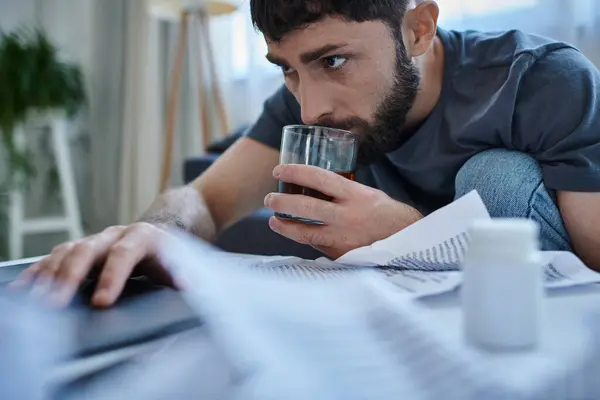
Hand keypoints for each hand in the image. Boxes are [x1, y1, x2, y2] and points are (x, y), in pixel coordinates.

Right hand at [10, 223, 173, 307]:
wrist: (161, 234)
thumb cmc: (171, 257)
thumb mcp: (183, 264)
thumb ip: (184, 276)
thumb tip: (188, 289)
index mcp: (143, 237)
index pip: (124, 254)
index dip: (112, 277)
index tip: (101, 303)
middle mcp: (115, 235)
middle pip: (88, 251)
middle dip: (70, 278)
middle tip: (55, 305)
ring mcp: (95, 240)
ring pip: (67, 252)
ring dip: (49, 277)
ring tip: (35, 301)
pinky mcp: (80, 249)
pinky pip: (54, 258)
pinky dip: (38, 273)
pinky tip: (23, 289)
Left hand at [264, 164, 422, 258]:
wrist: (408, 242)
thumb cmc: (388, 215)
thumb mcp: (369, 194)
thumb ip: (344, 192)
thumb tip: (317, 187)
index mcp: (356, 194)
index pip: (319, 177)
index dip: (296, 172)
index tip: (279, 170)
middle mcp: (348, 215)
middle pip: (306, 206)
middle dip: (283, 202)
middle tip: (270, 198)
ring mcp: (344, 237)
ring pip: (305, 231)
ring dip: (285, 225)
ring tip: (273, 221)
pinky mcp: (342, 254)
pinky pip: (316, 245)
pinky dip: (303, 239)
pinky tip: (293, 234)